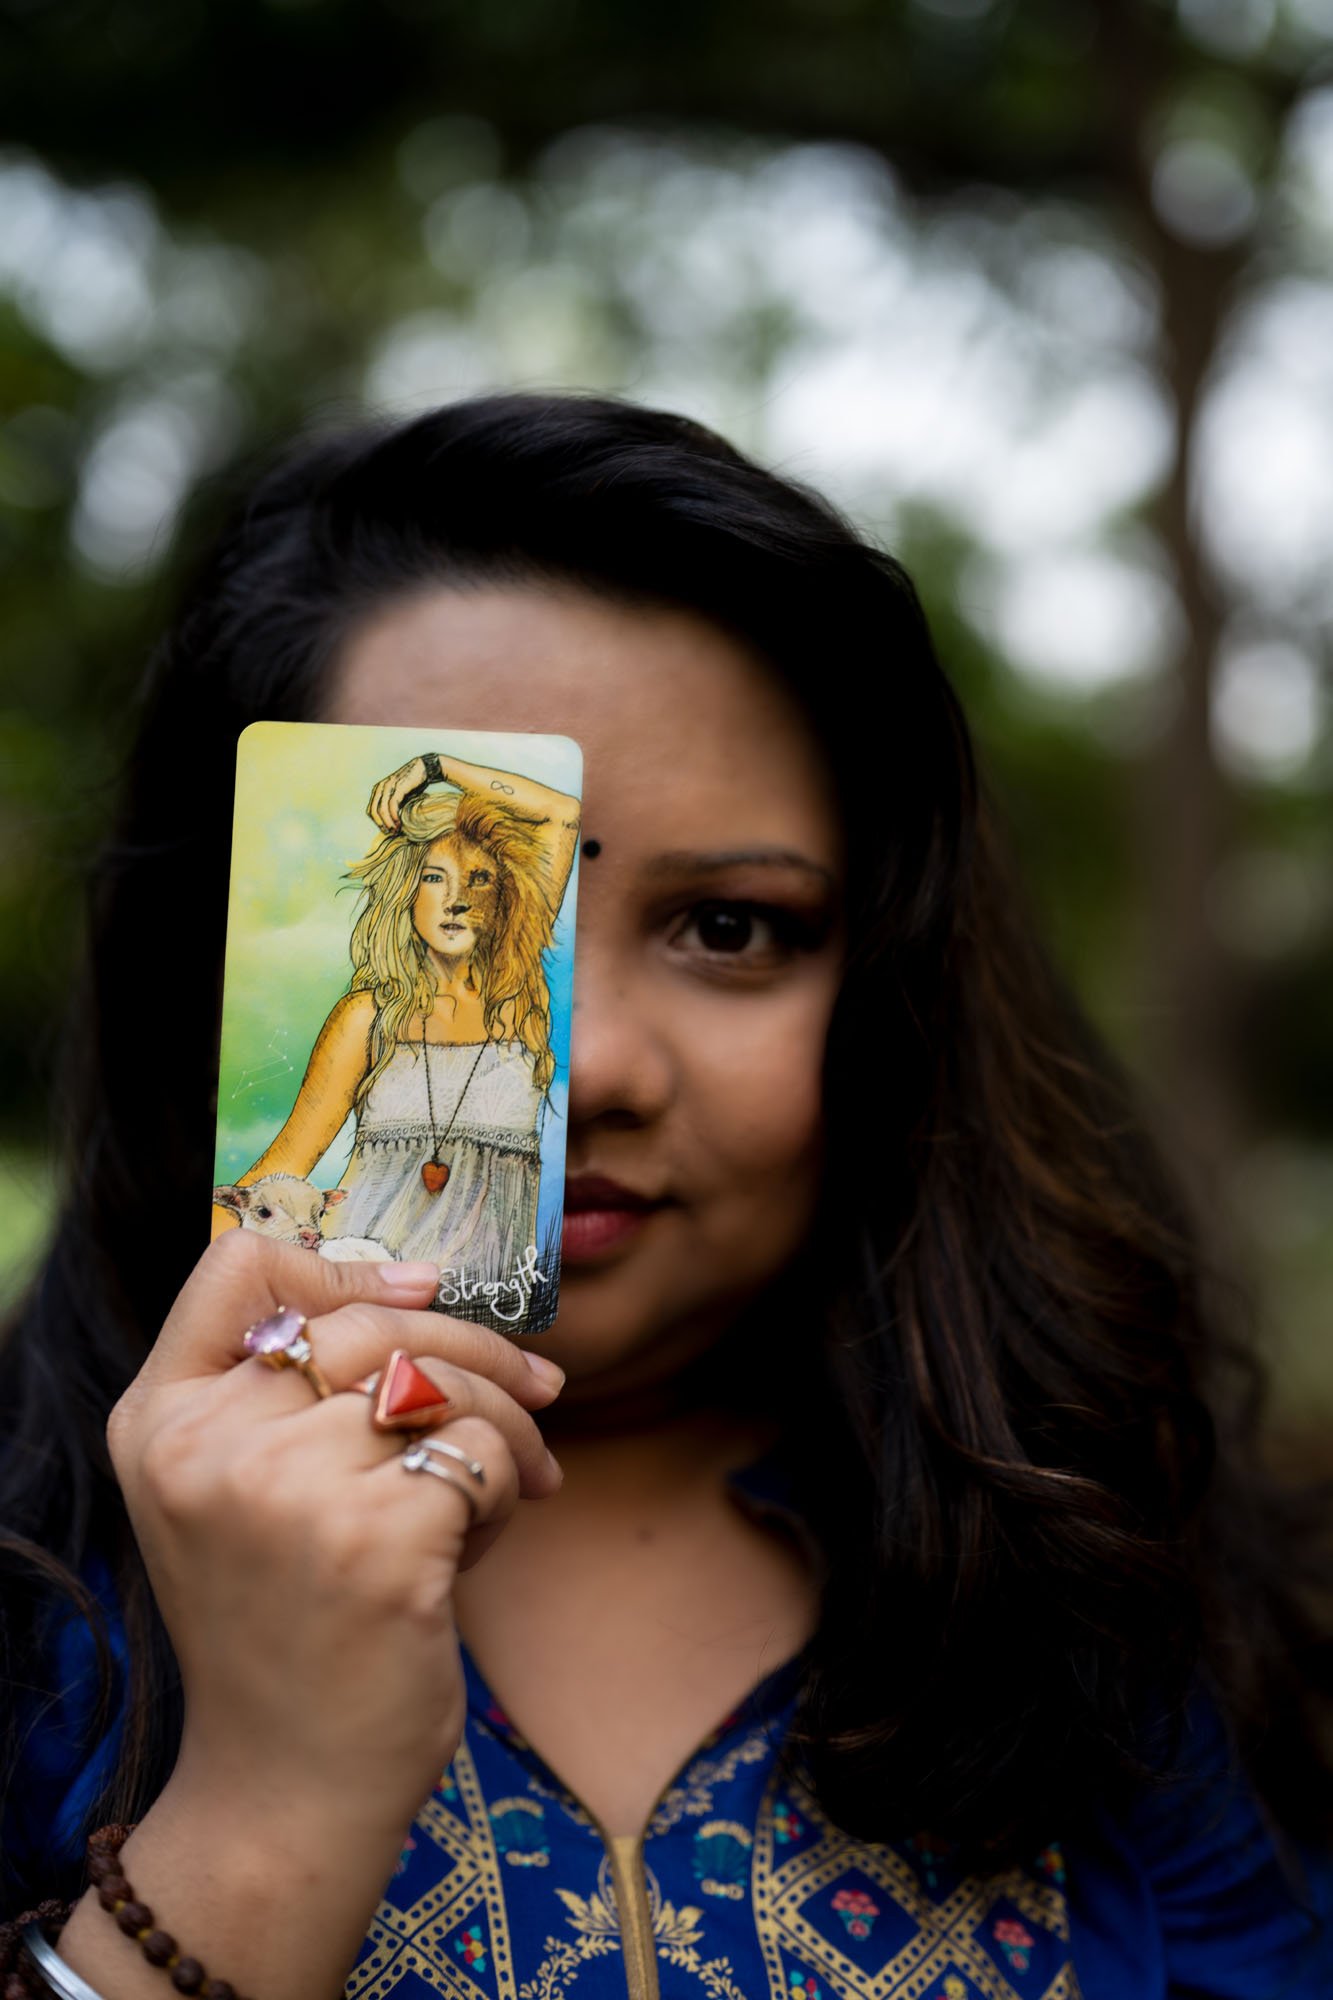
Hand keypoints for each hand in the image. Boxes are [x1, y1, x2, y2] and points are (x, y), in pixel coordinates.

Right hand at [107, 1231, 563, 1847]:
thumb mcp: (240, 1494)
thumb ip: (290, 1392)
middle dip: (476, 1348)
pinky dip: (512, 1485)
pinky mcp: (374, 1542)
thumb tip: (423, 1285)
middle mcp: (207, 1446)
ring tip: (507, 1484)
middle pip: (372, 1318)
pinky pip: (482, 1451)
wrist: (288, 1789)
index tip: (420, 1297)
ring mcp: (285, 1492)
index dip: (342, 1268)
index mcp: (160, 1422)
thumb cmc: (289, 1626)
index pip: (238, 1265)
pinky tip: (485, 1543)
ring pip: (443, 1380)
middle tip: (535, 1392)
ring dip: (505, 1424)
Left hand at [368, 755, 430, 831]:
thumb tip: (391, 822)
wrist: (424, 768)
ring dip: (388, 823)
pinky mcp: (398, 787)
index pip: (370, 810)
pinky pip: (392, 805)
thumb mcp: (399, 794)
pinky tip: (399, 823)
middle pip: (373, 811)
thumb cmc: (413, 784)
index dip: (377, 823)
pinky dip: (394, 816)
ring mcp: (388, 786)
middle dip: (381, 824)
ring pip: (382, 809)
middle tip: (391, 833)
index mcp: (377, 789)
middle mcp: (380, 787)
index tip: (387, 831)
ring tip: (395, 830)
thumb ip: (392, 804)